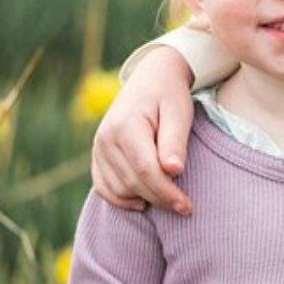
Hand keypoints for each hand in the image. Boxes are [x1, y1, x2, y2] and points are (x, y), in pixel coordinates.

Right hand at [91, 46, 194, 214]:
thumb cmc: (170, 94)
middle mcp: (106, 138)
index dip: (166, 193)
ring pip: (118, 188)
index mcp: (126, 125)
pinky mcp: (97, 154)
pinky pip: (104, 186)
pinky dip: (121, 198)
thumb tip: (173, 171)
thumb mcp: (179, 111)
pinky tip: (143, 201)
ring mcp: (98, 147)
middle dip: (159, 198)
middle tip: (184, 207)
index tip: (186, 206)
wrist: (152, 76)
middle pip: (132, 182)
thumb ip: (175, 141)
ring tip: (169, 199)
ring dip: (143, 198)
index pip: (145, 170)